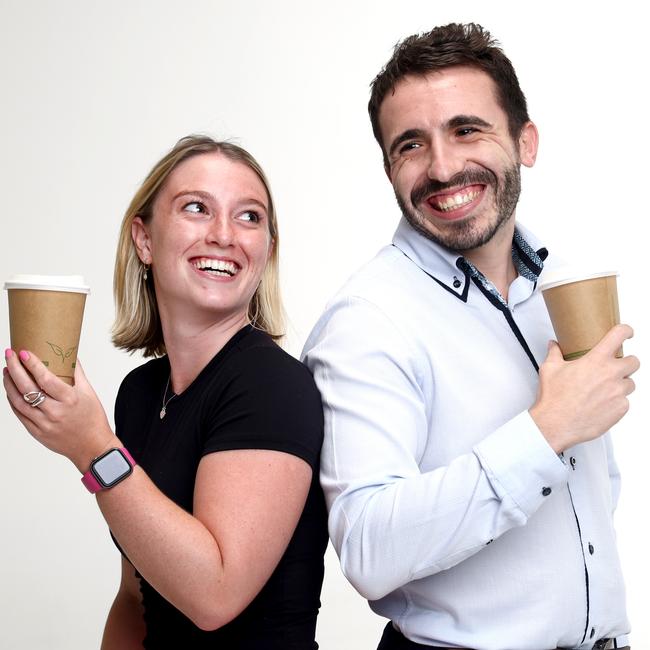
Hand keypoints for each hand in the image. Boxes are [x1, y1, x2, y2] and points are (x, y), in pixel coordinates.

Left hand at [3, 348, 118, 471]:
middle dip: (15, 369)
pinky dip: (12, 400)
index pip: (46, 379)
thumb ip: (78, 373)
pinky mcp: (36, 433)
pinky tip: (11, 389)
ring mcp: (44, 424)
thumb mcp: (89, 393)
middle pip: (28, 388)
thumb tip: (70, 354)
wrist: (92, 446)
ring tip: (6, 370)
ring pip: (19, 401)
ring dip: (9, 384)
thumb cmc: (93, 418)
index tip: (24, 352)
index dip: (33, 365)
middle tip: (9, 355)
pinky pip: (20, 414)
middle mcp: (55, 412)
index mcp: (70, 399)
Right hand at [529, 324, 639, 452]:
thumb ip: (554, 353)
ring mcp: (618, 392)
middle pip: (634, 361)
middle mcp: (611, 374)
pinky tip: (601, 404)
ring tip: (604, 389)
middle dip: (626, 363)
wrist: (556, 423)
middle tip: (614, 368)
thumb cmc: (554, 397)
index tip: (627, 333)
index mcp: (596, 360)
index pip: (619, 335)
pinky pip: (625, 402)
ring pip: (631, 384)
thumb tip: (554, 346)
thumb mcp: (549, 369)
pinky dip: (616, 402)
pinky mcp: (620, 409)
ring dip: (621, 384)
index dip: (626, 331)